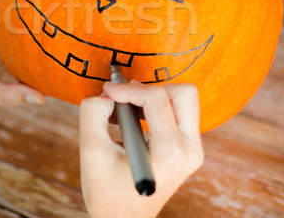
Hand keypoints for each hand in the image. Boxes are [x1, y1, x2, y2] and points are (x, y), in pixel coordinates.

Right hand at [79, 82, 203, 217]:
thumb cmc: (107, 194)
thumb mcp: (91, 151)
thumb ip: (93, 112)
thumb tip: (107, 92)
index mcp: (170, 152)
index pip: (156, 98)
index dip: (127, 89)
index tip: (107, 91)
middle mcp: (190, 150)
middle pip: (183, 93)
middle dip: (150, 89)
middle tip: (124, 98)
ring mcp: (192, 150)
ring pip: (182, 100)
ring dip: (151, 97)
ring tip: (124, 110)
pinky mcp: (188, 149)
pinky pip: (177, 112)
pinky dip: (154, 107)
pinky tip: (132, 119)